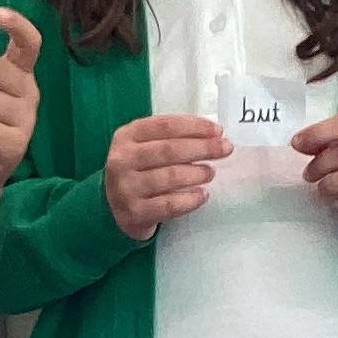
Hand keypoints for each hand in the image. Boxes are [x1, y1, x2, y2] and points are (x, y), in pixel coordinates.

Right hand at [104, 111, 228, 240]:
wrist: (113, 206)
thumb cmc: (139, 170)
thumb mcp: (145, 146)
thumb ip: (171, 137)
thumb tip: (213, 135)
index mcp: (126, 136)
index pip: (165, 125)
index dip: (195, 127)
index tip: (218, 131)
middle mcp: (122, 160)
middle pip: (169, 150)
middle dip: (202, 148)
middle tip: (225, 149)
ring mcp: (126, 187)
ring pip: (169, 177)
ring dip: (197, 173)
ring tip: (211, 173)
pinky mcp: (134, 212)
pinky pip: (168, 205)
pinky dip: (190, 200)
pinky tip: (202, 196)